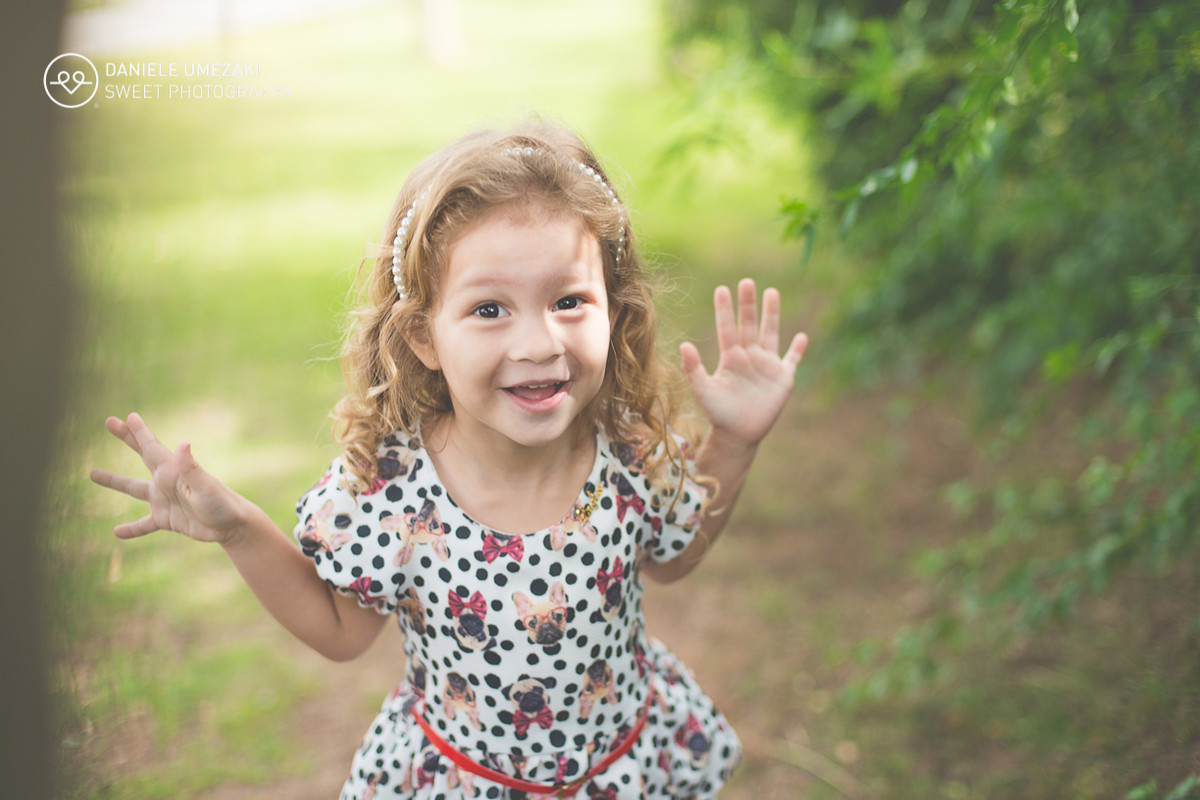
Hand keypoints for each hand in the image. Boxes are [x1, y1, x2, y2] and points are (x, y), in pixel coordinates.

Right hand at [90, 413, 246, 542]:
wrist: (232, 526)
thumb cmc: (222, 503)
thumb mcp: (205, 486)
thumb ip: (191, 468)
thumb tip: (183, 443)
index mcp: (173, 471)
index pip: (151, 447)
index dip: (139, 431)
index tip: (127, 416)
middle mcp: (166, 482)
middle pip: (141, 455)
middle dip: (126, 438)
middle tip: (109, 422)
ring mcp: (164, 500)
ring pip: (133, 489)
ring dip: (114, 481)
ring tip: (92, 472)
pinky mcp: (167, 520)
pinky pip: (143, 524)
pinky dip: (131, 529)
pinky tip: (116, 532)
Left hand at [681, 278, 807, 447]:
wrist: (738, 435)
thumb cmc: (719, 413)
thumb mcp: (704, 391)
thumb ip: (694, 369)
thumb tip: (684, 345)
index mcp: (730, 358)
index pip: (727, 328)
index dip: (724, 310)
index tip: (722, 289)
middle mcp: (749, 357)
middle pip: (749, 325)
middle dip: (748, 304)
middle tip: (746, 282)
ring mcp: (767, 366)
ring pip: (771, 334)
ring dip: (772, 315)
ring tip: (772, 292)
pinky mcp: (783, 379)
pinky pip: (792, 360)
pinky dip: (798, 350)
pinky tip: (802, 336)